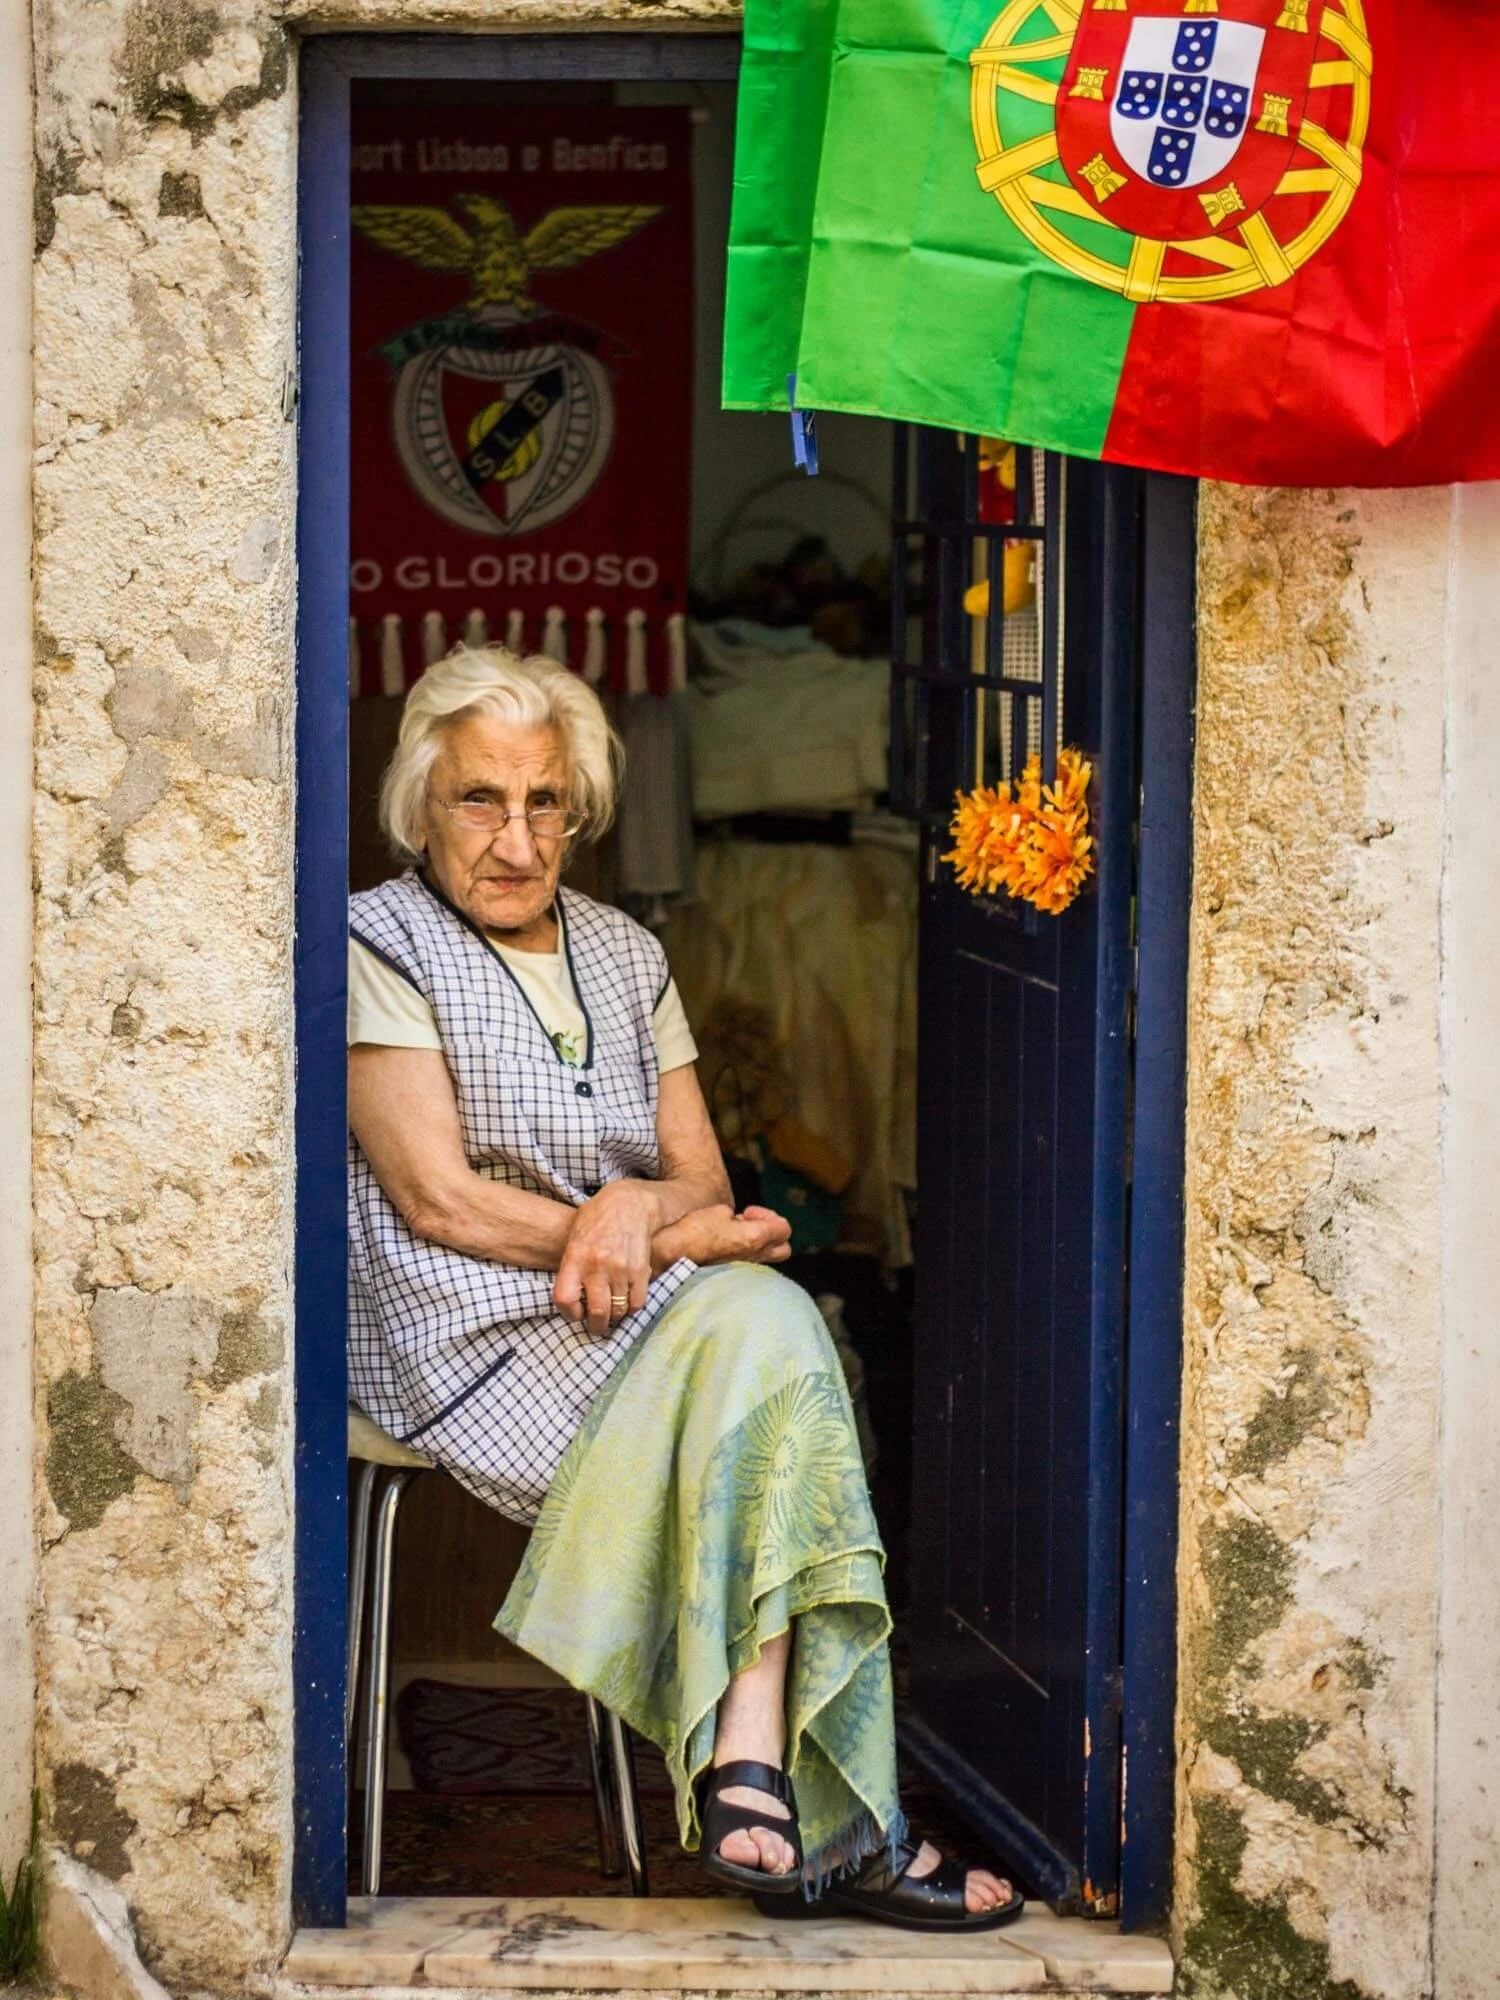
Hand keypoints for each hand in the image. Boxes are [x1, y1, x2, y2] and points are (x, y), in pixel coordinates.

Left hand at [554, 1182, 664, 1336]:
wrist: (628, 1204)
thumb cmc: (596, 1221)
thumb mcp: (574, 1239)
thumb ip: (571, 1268)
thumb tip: (572, 1300)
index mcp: (575, 1258)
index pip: (565, 1299)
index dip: (569, 1314)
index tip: (575, 1314)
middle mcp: (597, 1266)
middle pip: (596, 1312)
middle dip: (596, 1325)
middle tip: (597, 1326)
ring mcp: (621, 1269)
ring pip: (618, 1310)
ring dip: (615, 1316)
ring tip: (612, 1312)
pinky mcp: (640, 1270)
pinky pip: (637, 1302)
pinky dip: (631, 1307)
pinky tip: (626, 1301)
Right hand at [654, 1203, 792, 1270]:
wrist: (670, 1258)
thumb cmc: (692, 1232)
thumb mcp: (717, 1211)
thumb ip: (737, 1216)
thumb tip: (738, 1223)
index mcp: (754, 1237)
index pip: (784, 1228)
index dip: (771, 1216)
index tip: (749, 1213)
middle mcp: (754, 1257)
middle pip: (784, 1249)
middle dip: (773, 1234)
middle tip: (752, 1225)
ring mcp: (744, 1270)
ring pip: (766, 1259)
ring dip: (757, 1245)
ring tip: (734, 1236)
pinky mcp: (732, 1278)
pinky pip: (748, 1266)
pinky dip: (743, 1256)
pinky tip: (723, 1249)